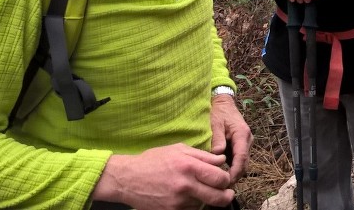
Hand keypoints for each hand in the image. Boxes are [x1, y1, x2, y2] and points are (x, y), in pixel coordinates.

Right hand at [92, 143, 233, 209]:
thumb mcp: (178, 149)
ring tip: (198, 190)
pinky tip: (188, 197)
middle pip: (218, 197)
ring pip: (204, 205)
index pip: (220, 178)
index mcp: (189, 167)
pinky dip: (193, 205)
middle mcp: (185, 186)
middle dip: (226, 195)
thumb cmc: (153, 160)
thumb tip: (222, 160)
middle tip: (227, 193)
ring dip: (206, 199)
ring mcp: (178, 202)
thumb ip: (203, 155)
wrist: (127, 179)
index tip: (225, 179)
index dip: (226, 179)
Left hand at [210, 93, 252, 181]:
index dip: (235, 171)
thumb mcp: (215, 123)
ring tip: (220, 182)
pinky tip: (221, 173)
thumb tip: (217, 154)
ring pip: (242, 162)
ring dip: (234, 172)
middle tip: (221, 186)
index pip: (241, 157)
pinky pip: (238, 159)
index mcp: (242, 134)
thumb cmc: (218, 112)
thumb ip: (217, 138)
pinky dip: (232, 167)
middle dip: (235, 175)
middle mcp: (247, 140)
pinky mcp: (240, 146)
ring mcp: (245, 143)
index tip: (226, 181)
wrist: (223, 104)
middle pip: (244, 162)